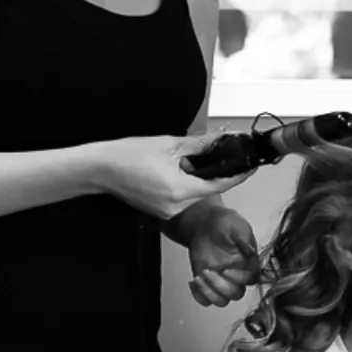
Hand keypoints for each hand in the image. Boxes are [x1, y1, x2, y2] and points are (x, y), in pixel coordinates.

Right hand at [98, 134, 250, 220]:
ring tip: (187, 159)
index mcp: (180, 190)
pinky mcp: (160, 212)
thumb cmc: (128, 155)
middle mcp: (176, 206)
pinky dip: (185, 185)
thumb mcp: (169, 145)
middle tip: (221, 154)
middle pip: (207, 189)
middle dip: (215, 172)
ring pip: (194, 194)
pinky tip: (177, 170)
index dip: (238, 175)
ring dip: (198, 178)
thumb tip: (220, 139)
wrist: (100, 169)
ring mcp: (167, 212)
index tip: (252, 166)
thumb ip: (199, 145)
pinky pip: (181, 198)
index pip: (219, 184)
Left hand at [187, 203, 258, 306]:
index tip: (226, 269)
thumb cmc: (224, 223)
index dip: (240, 279)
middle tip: (207, 271)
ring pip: (221, 301)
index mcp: (248, 263)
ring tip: (199, 277)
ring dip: (210, 293)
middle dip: (221, 286)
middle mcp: (237, 276)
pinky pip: (205, 300)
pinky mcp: (207, 283)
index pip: (251, 280)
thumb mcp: (236, 225)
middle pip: (236, 294)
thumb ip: (244, 238)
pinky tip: (193, 280)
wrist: (205, 223)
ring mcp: (222, 281)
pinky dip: (199, 295)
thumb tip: (251, 251)